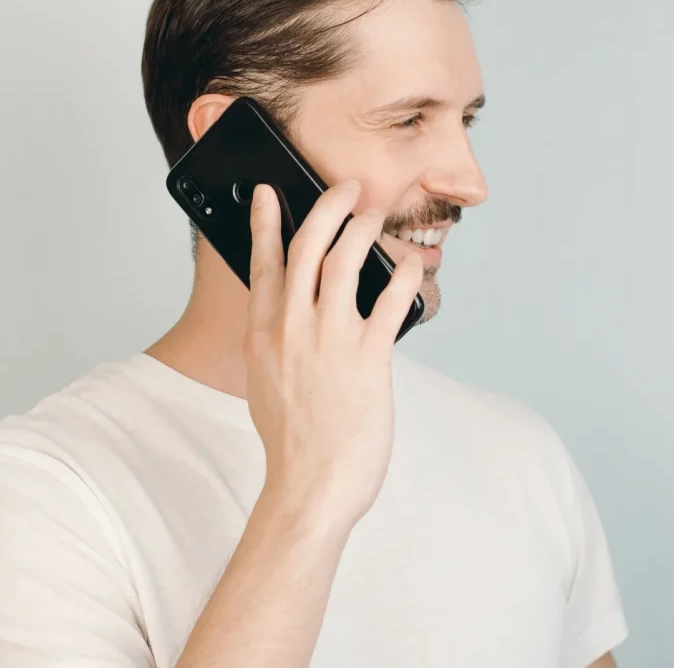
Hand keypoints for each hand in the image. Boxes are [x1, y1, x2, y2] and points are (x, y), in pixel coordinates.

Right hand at [244, 179, 422, 531]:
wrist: (310, 485)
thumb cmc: (291, 438)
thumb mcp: (265, 380)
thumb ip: (275, 339)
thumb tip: (292, 309)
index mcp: (263, 333)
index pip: (263, 263)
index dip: (266, 222)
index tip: (270, 193)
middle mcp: (293, 328)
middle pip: (307, 248)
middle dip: (327, 207)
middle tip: (345, 188)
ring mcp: (330, 340)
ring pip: (345, 261)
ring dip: (362, 228)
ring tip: (374, 215)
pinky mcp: (368, 358)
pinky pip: (389, 301)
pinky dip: (402, 276)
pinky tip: (410, 266)